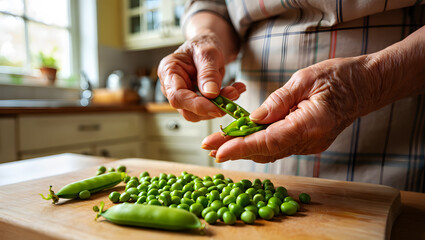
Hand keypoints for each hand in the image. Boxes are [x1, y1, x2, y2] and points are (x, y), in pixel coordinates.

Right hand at [158, 32, 245, 121]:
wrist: (208, 44)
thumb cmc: (203, 43)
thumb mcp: (208, 52)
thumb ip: (208, 73)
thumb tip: (211, 94)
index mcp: (169, 71)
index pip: (177, 96)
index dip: (196, 105)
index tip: (217, 108)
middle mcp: (172, 86)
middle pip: (187, 109)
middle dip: (212, 106)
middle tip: (233, 94)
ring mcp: (183, 95)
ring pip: (200, 112)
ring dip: (220, 105)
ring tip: (236, 89)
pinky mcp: (196, 101)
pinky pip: (209, 108)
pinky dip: (224, 102)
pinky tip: (236, 90)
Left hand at [202, 56, 380, 162]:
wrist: (366, 86)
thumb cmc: (339, 78)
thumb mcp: (305, 80)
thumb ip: (279, 101)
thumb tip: (254, 118)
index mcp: (309, 124)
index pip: (268, 141)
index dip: (242, 147)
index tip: (219, 151)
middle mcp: (309, 141)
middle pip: (266, 150)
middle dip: (235, 148)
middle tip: (209, 146)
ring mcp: (309, 145)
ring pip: (271, 151)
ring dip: (245, 148)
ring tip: (219, 143)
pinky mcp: (308, 142)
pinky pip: (279, 146)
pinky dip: (259, 144)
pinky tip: (244, 138)